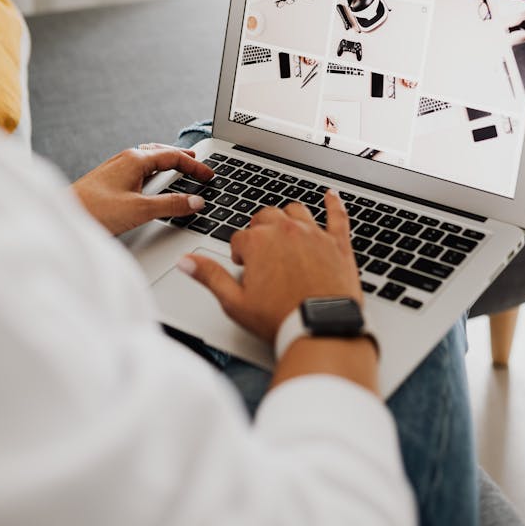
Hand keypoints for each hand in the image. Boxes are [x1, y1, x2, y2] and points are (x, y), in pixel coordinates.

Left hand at [71, 144, 213, 234]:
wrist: (63, 217)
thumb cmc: (96, 211)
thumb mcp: (140, 210)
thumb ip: (171, 205)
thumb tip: (196, 201)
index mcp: (136, 159)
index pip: (174, 156)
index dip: (195, 166)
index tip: (209, 175)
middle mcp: (126, 158)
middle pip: (161, 153)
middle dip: (182, 158)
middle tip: (198, 164)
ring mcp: (116, 167)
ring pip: (149, 159)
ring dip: (166, 163)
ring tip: (179, 169)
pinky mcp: (109, 179)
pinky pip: (138, 168)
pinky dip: (153, 171)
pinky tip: (151, 182)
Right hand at [183, 192, 360, 343]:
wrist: (320, 329)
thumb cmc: (279, 319)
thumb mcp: (235, 302)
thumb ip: (210, 276)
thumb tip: (186, 261)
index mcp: (259, 242)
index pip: (240, 238)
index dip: (239, 254)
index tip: (244, 268)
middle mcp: (286, 231)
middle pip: (266, 218)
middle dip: (260, 232)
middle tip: (261, 253)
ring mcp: (314, 235)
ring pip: (296, 212)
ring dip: (287, 218)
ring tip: (284, 230)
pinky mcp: (338, 244)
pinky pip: (337, 216)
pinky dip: (334, 204)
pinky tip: (332, 196)